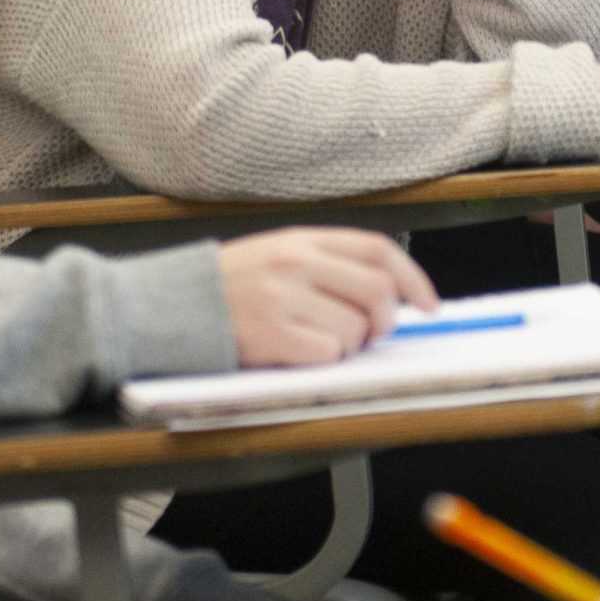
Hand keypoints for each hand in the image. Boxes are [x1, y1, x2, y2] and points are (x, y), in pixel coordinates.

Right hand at [217, 229, 439, 365]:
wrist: (171, 306)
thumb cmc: (230, 287)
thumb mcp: (277, 255)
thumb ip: (326, 265)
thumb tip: (388, 294)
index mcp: (301, 239)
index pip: (376, 251)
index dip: (413, 278)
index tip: (428, 304)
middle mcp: (296, 263)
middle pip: (377, 292)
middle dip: (385, 321)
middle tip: (371, 334)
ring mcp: (283, 298)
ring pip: (354, 329)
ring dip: (348, 345)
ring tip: (317, 341)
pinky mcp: (271, 335)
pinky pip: (327, 354)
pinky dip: (323, 360)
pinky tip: (297, 353)